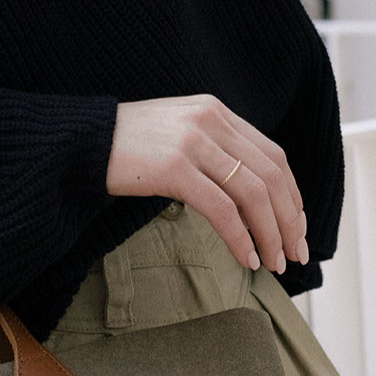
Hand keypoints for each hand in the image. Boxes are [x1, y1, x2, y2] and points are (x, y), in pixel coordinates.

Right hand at [105, 94, 307, 273]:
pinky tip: (247, 258)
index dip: (292, 195)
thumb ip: (207, 151)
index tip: (296, 227)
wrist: (78, 143)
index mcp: (216, 112)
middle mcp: (211, 121)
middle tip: (296, 254)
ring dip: (271, 233)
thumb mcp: (173, 137)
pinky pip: (222, 209)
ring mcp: (193, 143)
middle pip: (271, 176)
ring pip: (253, 193)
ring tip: (275, 263)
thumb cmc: (121, 148)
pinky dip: (240, 237)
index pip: (272, 156)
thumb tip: (237, 192)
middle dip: (289, 220)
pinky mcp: (174, 167)